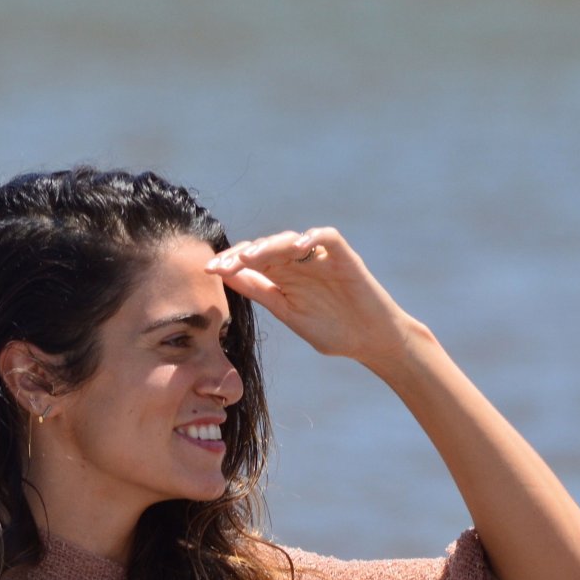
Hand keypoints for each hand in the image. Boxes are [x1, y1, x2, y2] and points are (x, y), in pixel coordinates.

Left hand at [206, 228, 416, 369]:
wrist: (371, 342)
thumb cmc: (333, 331)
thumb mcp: (289, 313)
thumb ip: (262, 293)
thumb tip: (226, 276)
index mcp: (283, 277)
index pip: (252, 261)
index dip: (230, 263)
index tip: (208, 271)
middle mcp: (299, 262)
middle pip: (266, 248)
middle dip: (242, 254)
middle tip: (221, 264)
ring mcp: (321, 258)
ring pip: (291, 240)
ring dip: (269, 246)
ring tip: (251, 256)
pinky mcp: (344, 257)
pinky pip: (327, 238)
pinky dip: (313, 237)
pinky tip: (298, 246)